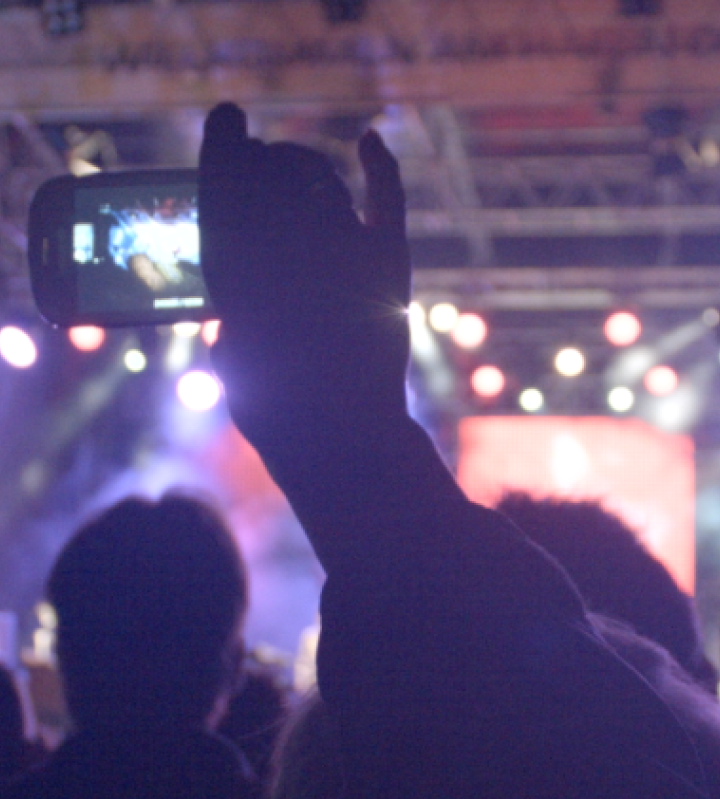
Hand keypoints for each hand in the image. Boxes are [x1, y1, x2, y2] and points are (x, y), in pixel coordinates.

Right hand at [199, 103, 410, 449]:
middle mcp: (285, 243)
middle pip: (271, 172)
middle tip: (257, 158)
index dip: (224, 143)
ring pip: (320, 179)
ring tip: (294, 168)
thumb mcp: (233, 360)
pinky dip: (380, 164)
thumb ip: (231, 320)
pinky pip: (386, 196)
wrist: (344, 437)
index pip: (225, 180)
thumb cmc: (278, 411)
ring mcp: (341, 247)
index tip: (226, 121)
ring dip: (303, 163)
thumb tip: (239, 307)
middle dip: (260, 158)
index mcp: (235, 264)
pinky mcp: (389, 260)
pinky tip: (369, 142)